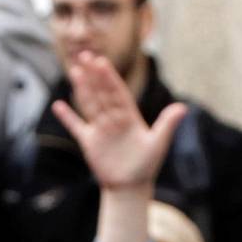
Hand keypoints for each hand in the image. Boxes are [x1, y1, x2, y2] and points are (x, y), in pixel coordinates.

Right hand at [51, 51, 186, 193]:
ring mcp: (100, 129)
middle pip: (102, 93)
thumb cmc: (146, 166)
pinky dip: (67, 117)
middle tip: (86, 55)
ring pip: (89, 104)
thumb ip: (167, 124)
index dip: (109, 78)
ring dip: (82, 88)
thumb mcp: (158, 144)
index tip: (101, 62)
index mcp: (129, 116)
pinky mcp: (89, 143)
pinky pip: (76, 127)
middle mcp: (114, 119)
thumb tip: (183, 107)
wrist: (130, 186)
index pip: (117, 92)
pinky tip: (58, 105)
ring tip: (74, 71)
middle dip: (94, 75)